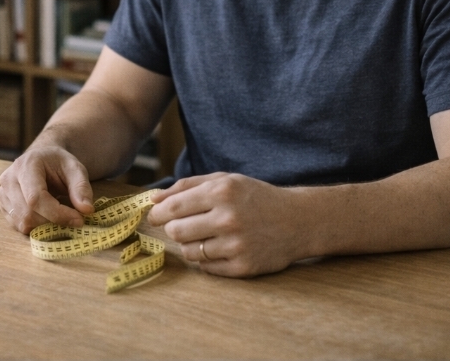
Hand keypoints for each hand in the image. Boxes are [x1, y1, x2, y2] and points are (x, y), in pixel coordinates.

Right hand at [0, 143, 95, 233]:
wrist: (42, 159)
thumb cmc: (58, 164)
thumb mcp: (75, 168)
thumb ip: (81, 187)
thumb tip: (86, 210)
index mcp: (25, 165)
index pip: (36, 198)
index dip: (58, 214)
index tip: (79, 219)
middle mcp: (8, 179)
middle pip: (28, 214)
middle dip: (54, 222)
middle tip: (74, 219)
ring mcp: (2, 194)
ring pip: (23, 223)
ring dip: (46, 226)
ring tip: (60, 213)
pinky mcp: (3, 206)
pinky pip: (20, 226)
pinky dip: (38, 226)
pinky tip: (48, 214)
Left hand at [147, 173, 303, 276]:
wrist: (297, 220)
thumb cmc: (255, 197)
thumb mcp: (224, 180)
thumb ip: (186, 186)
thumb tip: (152, 199)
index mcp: (221, 192)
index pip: (172, 207)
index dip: (158, 213)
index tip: (155, 216)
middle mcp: (228, 219)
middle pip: (176, 232)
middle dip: (173, 229)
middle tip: (182, 225)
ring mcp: (236, 245)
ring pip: (189, 252)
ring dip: (190, 244)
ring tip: (205, 235)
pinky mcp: (243, 267)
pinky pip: (206, 268)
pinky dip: (207, 258)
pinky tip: (220, 247)